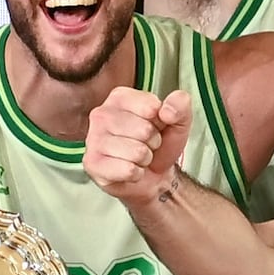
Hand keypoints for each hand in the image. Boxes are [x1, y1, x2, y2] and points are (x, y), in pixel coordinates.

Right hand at [81, 80, 192, 204]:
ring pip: (137, 152)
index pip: (151, 107)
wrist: (153, 177)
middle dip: (152, 142)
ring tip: (137, 157)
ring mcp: (93, 139)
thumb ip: (180, 104)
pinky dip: (136, 174)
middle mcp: (101, 115)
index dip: (160, 121)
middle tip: (145, 144)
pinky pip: (128, 170)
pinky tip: (129, 169)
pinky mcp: (93, 164)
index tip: (154, 125)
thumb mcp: (178, 120)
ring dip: (144, 159)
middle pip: (144, 130)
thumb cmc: (160, 146)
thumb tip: (167, 111)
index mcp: (119, 97)